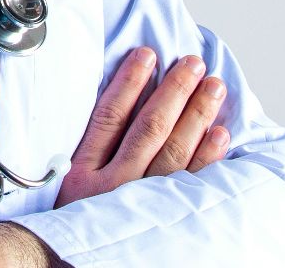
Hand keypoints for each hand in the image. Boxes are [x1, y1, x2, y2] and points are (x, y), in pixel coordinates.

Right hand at [53, 46, 230, 207]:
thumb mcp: (64, 189)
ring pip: (174, 151)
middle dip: (174, 90)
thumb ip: (86, 153)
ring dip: (197, 115)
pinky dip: (208, 158)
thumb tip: (116, 108)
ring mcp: (141, 204)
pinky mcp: (164, 221)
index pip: (110, 116)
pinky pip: (192, 185)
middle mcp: (113, 187)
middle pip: (149, 127)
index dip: (130, 82)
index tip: (147, 55)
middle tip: (193, 63)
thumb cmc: (68, 229)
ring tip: (213, 87)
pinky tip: (219, 135)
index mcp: (83, 175)